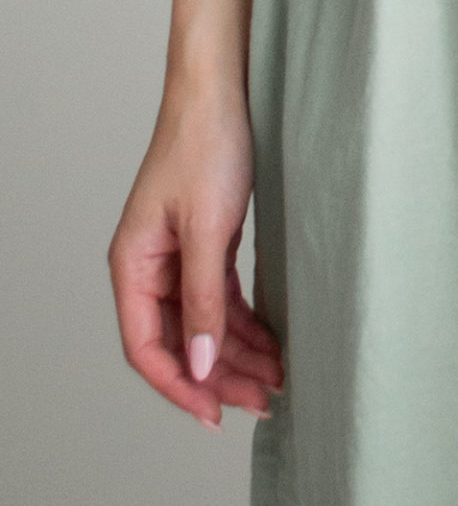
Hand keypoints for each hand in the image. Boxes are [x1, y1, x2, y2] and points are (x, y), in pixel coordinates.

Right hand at [108, 87, 284, 429]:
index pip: (146, 348)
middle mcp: (149, 267)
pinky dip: (244, 323)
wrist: (221, 91)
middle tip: (264, 401)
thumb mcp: (209, 229)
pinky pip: (220, 298)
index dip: (180, 386)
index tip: (216, 414)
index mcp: (133, 266)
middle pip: (178, 341)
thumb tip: (200, 366)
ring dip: (237, 354)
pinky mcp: (205, 243)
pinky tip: (270, 342)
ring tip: (276, 380)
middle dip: (220, 376)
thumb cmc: (206, 146)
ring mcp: (177, 256)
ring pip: (203, 323)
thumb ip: (204, 300)